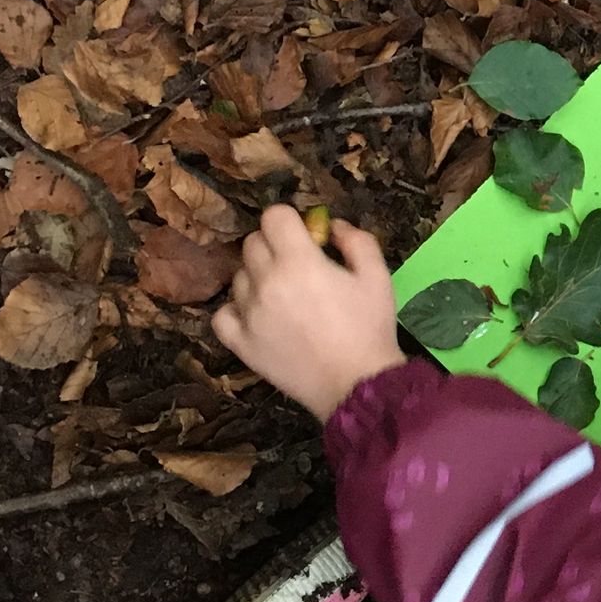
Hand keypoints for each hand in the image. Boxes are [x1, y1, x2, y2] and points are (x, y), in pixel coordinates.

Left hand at [214, 206, 405, 421]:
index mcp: (299, 262)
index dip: (290, 220)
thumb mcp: (377, 276)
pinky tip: (255, 314)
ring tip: (282, 295)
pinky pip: (222, 314)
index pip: (274, 217)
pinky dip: (236, 309)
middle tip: (297, 264)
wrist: (356, 385)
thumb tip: (331, 225)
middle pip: (253, 243)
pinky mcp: (241, 343)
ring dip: (258, 276)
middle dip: (274, 244)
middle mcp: (266, 282)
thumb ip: (355, 240)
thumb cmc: (370, 328)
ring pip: (239, 276)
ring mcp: (248, 314)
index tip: (305, 235)